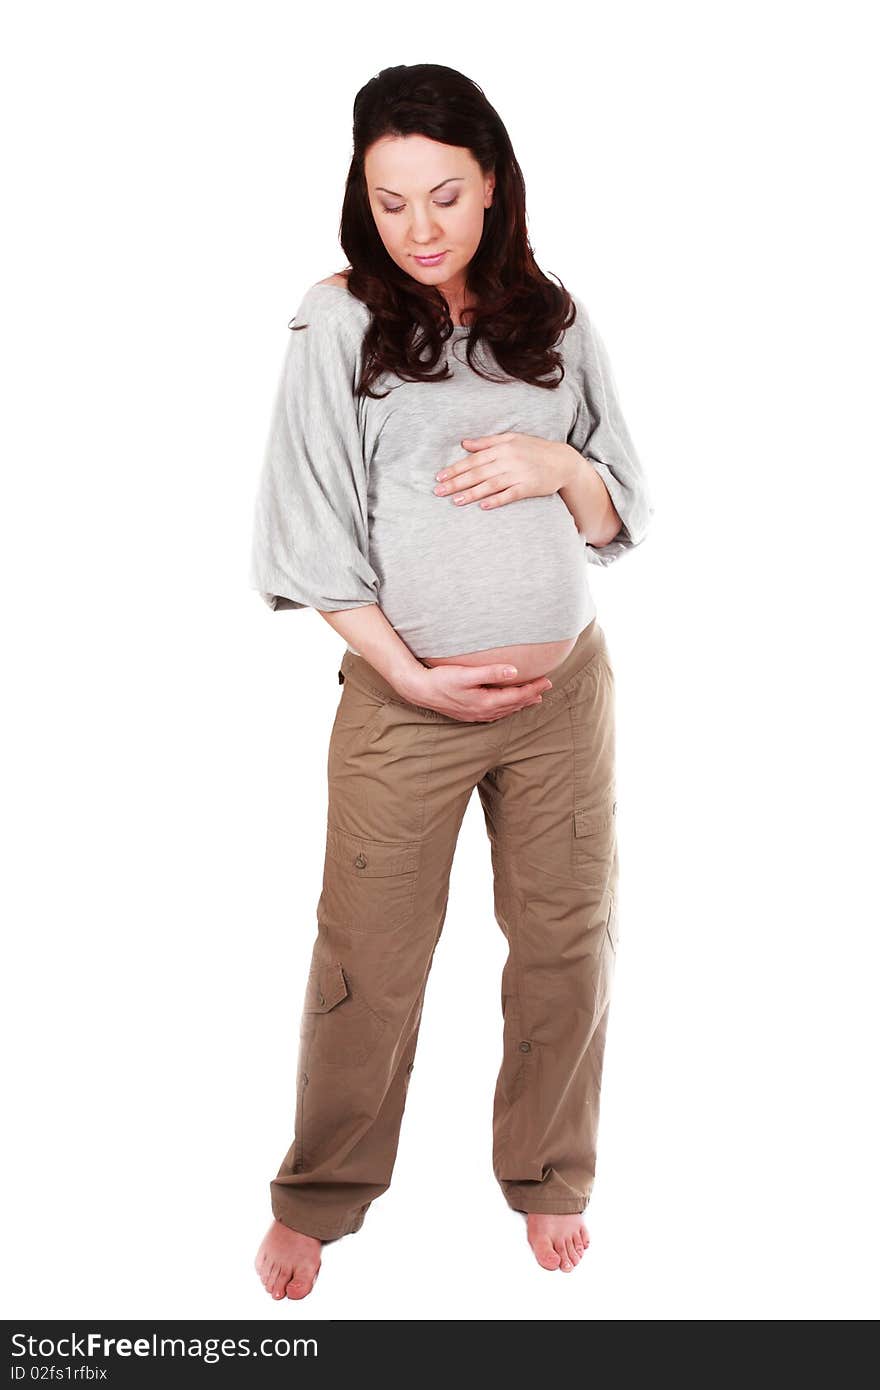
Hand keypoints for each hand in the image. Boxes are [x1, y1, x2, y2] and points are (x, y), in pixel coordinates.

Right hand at [402, 663, 552, 722]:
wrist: (420, 690)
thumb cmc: (441, 679)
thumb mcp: (466, 673)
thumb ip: (491, 672)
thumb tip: (514, 671)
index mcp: (486, 702)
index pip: (517, 696)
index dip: (533, 688)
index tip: (547, 680)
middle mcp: (483, 711)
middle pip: (514, 704)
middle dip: (531, 695)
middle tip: (546, 686)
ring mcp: (476, 714)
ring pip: (506, 710)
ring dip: (521, 703)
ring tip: (533, 698)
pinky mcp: (470, 714)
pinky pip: (495, 713)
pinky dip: (507, 708)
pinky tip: (507, 706)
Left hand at [432, 433, 575, 509]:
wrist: (563, 461)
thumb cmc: (534, 449)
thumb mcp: (511, 439)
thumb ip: (487, 442)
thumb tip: (464, 444)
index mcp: (502, 447)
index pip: (473, 459)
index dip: (455, 468)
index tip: (440, 477)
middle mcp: (508, 460)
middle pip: (478, 472)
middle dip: (456, 482)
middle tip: (439, 491)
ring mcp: (518, 474)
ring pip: (490, 485)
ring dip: (471, 493)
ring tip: (455, 501)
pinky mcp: (528, 487)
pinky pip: (509, 495)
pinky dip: (496, 500)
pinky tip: (482, 506)